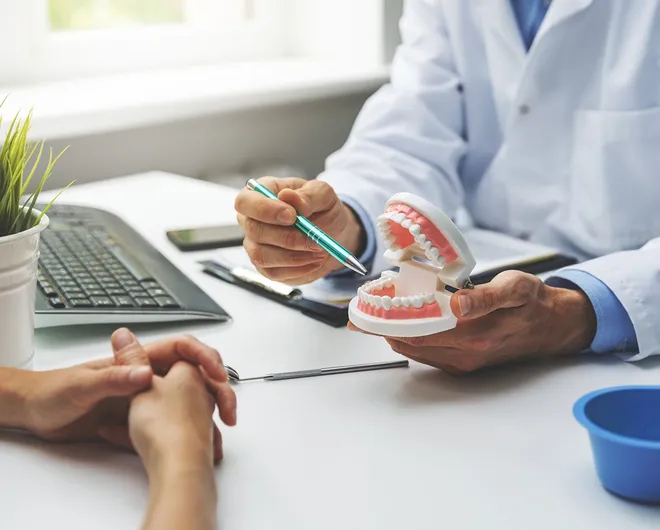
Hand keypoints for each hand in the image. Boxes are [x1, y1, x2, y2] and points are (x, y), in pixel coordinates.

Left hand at [23, 329, 235, 456]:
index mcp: (139, 359)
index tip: (217, 374)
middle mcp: (149, 375)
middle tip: (229, 409)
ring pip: (192, 399)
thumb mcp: (83, 385)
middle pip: (196, 374)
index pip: (184, 348)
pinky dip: (192, 432)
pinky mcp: (143, 417)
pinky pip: (176, 422)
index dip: (205, 357)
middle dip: (218, 388)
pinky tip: (199, 447)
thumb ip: (113, 377)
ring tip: (220, 434)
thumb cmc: (56, 392)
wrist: (38, 414)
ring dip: (210, 413)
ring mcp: (149, 396)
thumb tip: (144, 371)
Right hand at [235, 177, 365, 284]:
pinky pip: (273, 272)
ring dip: (294, 256)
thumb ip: (308, 195)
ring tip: (319, 250)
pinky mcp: (265, 266)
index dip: (265, 209)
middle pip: (254, 231)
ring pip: (261, 255)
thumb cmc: (323, 209)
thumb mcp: (323, 195)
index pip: (245, 201)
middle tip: (315, 239)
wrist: (333, 234)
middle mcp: (252, 219)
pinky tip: (314, 260)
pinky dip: (298, 269)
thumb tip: (287, 196)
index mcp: (261, 194)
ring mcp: (255, 245)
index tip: (292, 216)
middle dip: (287, 238)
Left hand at [350, 271, 596, 373]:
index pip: (417, 329)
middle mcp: (465, 353)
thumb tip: (457, 304)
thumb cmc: (531, 302)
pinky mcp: (464, 364)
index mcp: (473, 333)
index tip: (365, 312)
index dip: (388, 321)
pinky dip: (409, 341)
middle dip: (383, 328)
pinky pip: (427, 355)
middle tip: (360, 314)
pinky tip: (401, 327)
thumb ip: (485, 297)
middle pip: (410, 342)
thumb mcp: (515, 288)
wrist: (552, 326)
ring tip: (374, 318)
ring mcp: (463, 361)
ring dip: (393, 335)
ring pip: (416, 350)